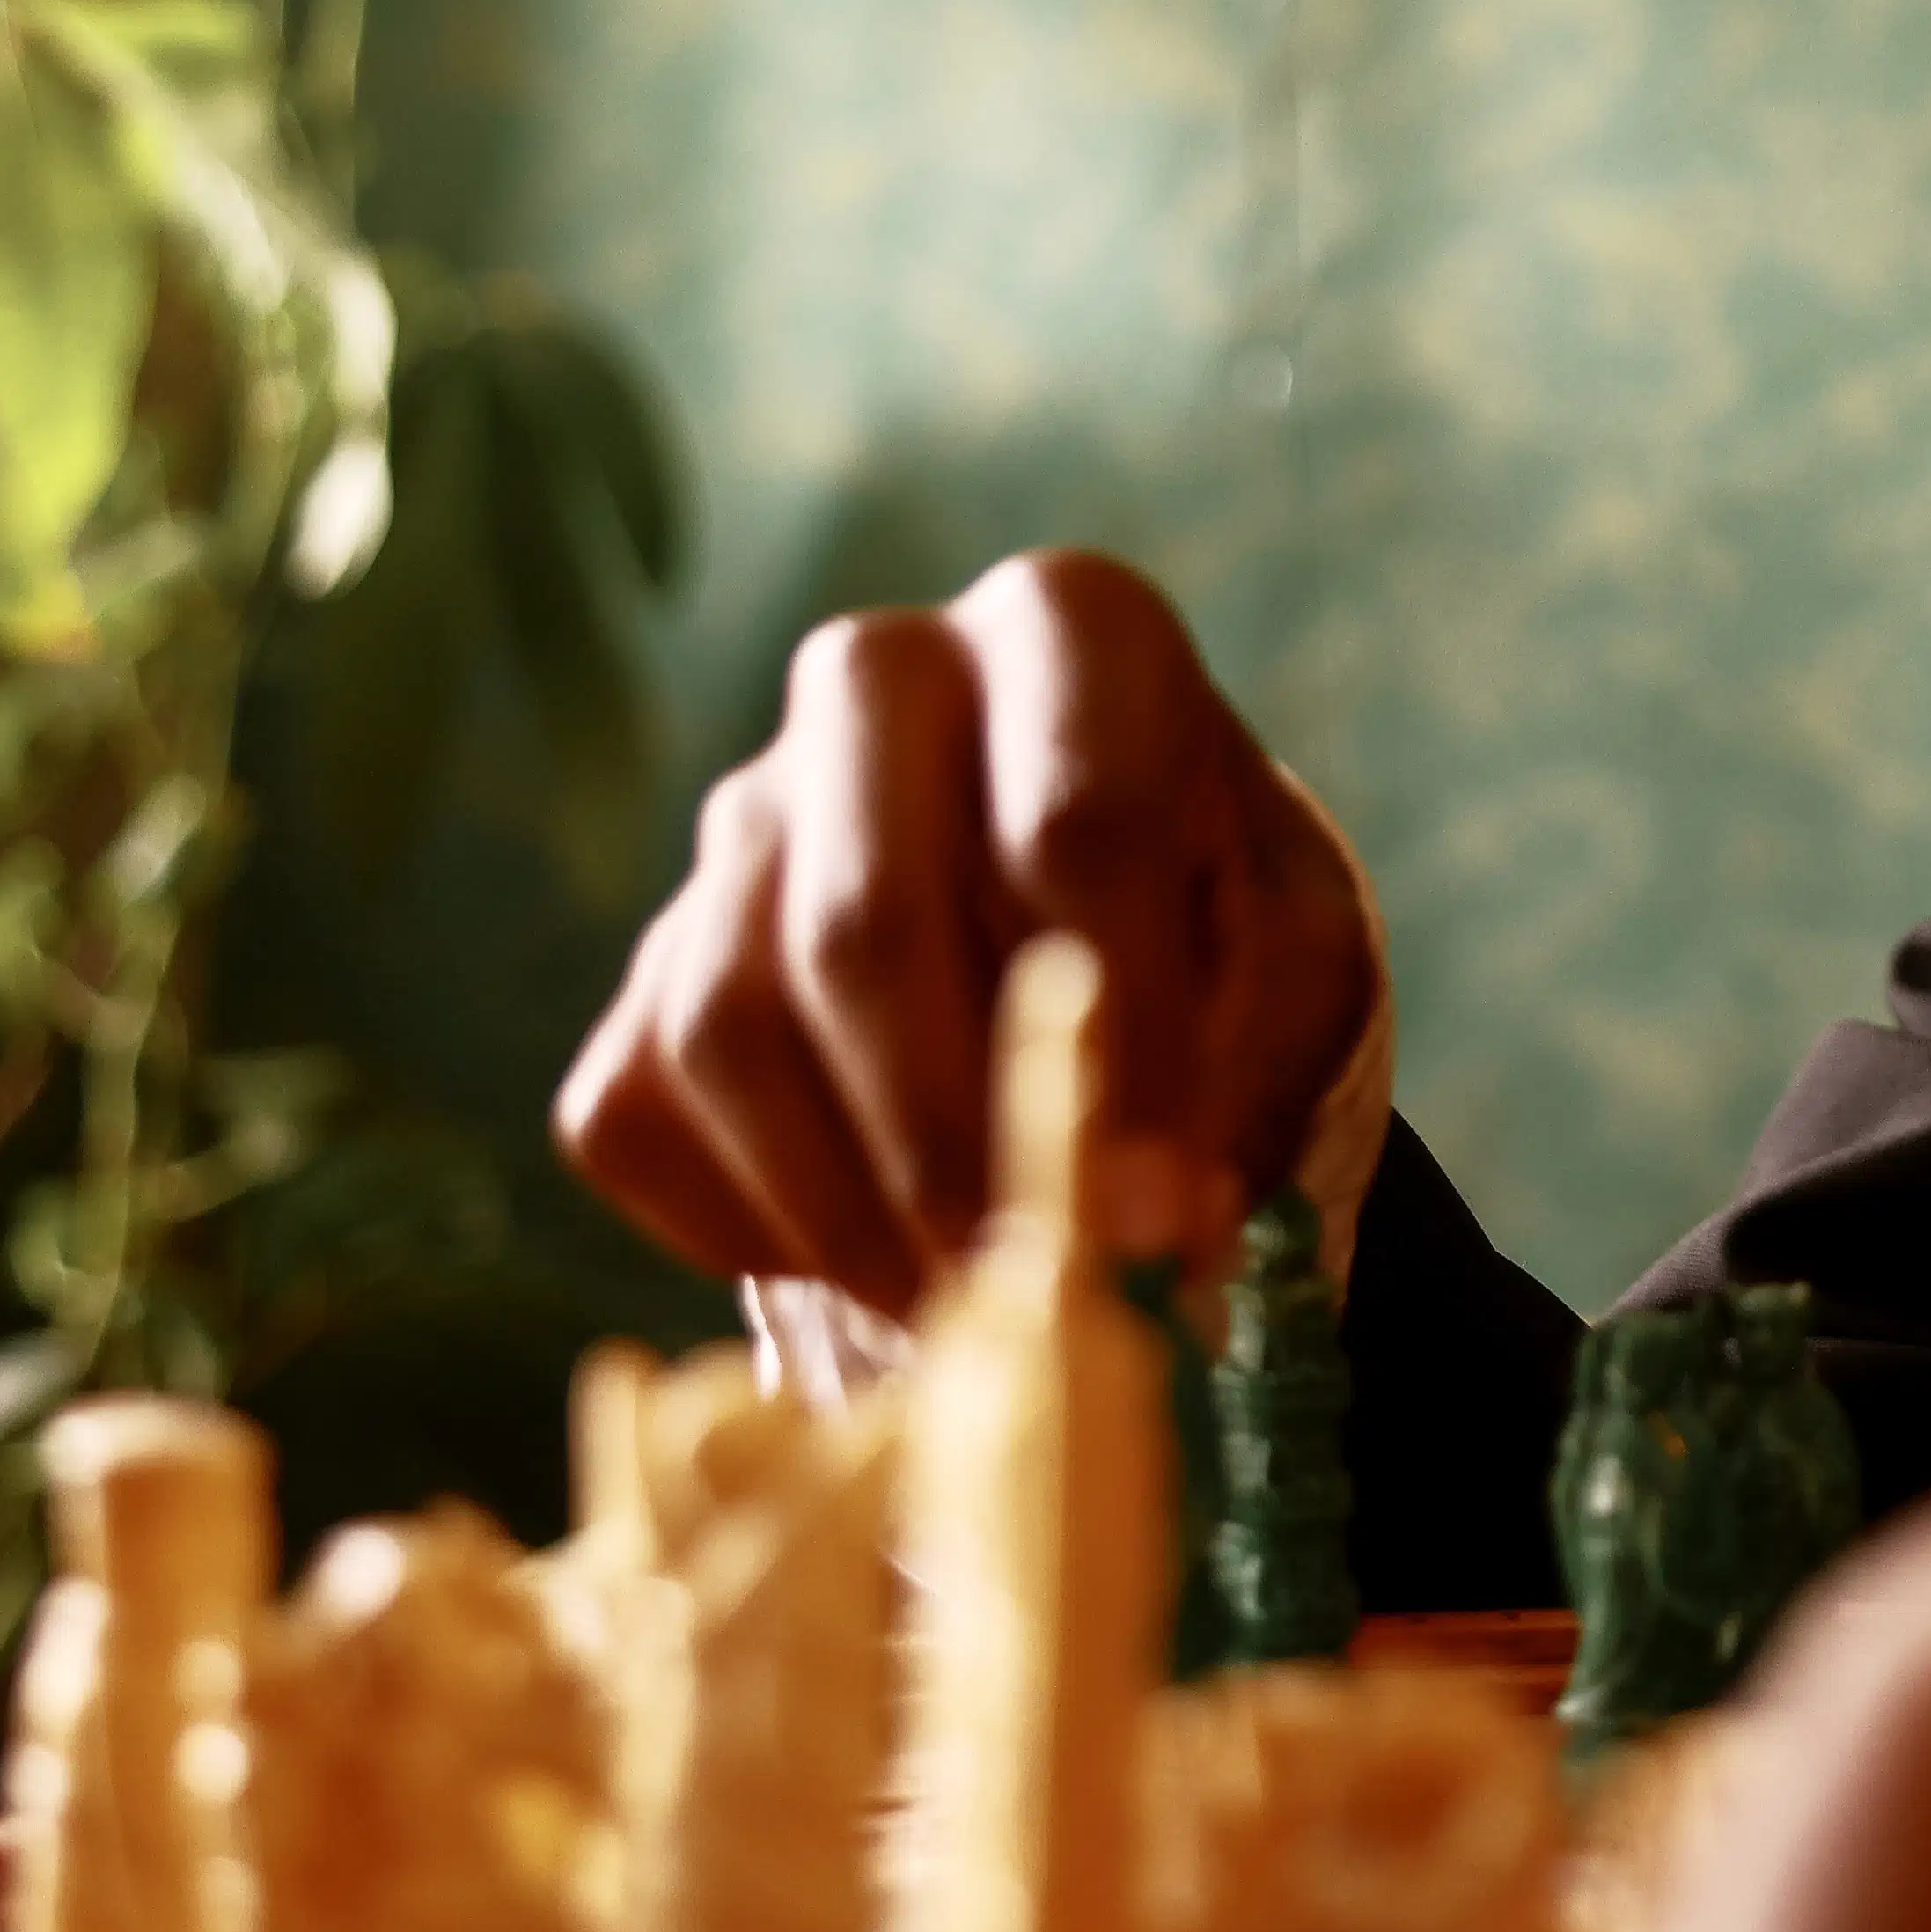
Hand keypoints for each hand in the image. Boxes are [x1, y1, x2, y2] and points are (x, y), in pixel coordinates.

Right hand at [553, 549, 1376, 1304]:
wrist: (1097, 943)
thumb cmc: (1222, 929)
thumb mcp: (1291, 960)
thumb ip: (1252, 1059)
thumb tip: (1146, 1231)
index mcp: (1068, 631)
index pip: (1075, 823)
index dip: (1126, 1037)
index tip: (1167, 1204)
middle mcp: (879, 677)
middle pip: (863, 922)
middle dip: (955, 1139)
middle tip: (1032, 1281)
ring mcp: (741, 807)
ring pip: (731, 1023)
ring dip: (852, 1209)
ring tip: (967, 1300)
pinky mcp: (648, 951)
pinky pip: (639, 1106)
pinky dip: (752, 1223)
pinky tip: (870, 1257)